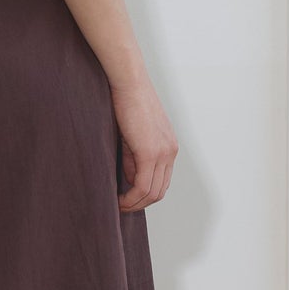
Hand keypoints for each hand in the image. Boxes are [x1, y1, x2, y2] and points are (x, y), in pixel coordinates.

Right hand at [109, 74, 177, 210]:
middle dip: (140, 203)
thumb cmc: (126, 101)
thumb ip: (134, 157)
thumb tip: (131, 178)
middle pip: (159, 191)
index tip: (126, 199)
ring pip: (152, 192)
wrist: (128, 82)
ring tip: (118, 206)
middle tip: (121, 207)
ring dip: (134, 204)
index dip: (144, 195)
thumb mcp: (132, 135)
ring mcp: (162, 152)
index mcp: (169, 147)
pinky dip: (131, 197)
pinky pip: (142, 185)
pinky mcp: (150, 152)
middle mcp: (170, 151)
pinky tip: (118, 199)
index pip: (161, 181)